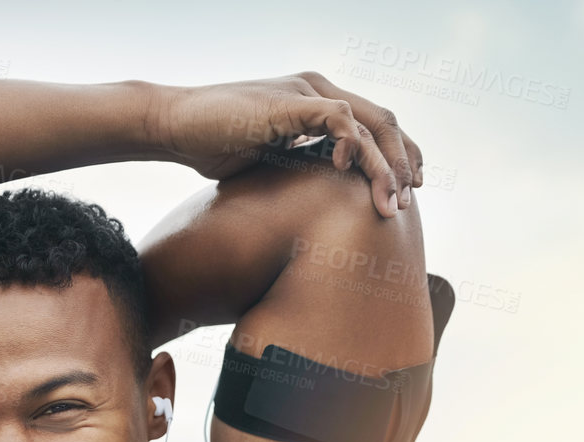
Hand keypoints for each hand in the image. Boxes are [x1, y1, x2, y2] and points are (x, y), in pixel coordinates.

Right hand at [145, 72, 423, 217]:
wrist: (175, 126)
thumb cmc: (215, 148)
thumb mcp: (272, 164)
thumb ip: (303, 170)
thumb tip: (324, 208)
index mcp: (318, 103)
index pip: (376, 125)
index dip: (398, 157)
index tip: (408, 192)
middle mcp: (318, 91)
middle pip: (384, 122)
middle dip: (401, 164)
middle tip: (408, 202)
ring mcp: (306, 92)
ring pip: (369, 124)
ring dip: (384, 167)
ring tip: (390, 203)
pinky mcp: (290, 102)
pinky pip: (338, 119)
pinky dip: (352, 146)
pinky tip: (347, 174)